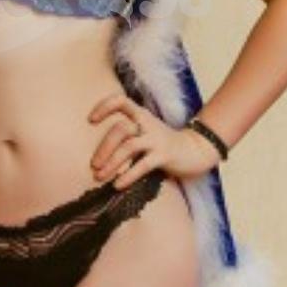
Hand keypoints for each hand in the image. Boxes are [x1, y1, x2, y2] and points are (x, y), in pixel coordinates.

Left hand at [88, 91, 221, 188]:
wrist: (196, 150)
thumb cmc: (163, 143)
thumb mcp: (144, 132)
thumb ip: (126, 136)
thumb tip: (98, 153)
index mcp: (140, 115)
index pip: (120, 101)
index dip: (104, 106)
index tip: (91, 120)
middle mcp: (147, 124)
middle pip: (119, 129)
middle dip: (103, 148)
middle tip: (93, 165)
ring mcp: (156, 139)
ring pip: (128, 146)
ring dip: (111, 162)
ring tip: (99, 176)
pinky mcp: (164, 155)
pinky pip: (142, 165)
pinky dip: (128, 175)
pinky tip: (118, 185)